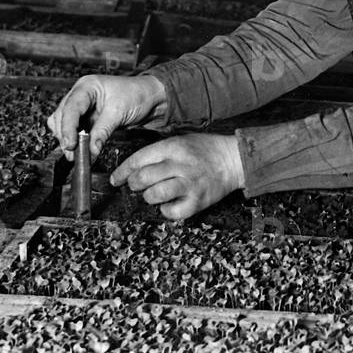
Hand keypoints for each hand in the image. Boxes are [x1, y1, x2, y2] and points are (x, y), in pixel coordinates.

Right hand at [48, 75, 166, 159]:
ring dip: (68, 139)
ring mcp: (83, 106)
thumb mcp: (119, 112)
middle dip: (65, 135)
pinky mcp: (87, 117)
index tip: (70, 144)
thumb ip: (102, 131)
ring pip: (64, 124)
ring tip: (75, 155)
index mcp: (87, 86)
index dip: (67, 127)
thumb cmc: (137, 95)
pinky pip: (75, 130)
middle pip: (63, 116)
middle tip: (72, 154)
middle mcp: (80, 94)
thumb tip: (90, 150)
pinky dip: (76, 140)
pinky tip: (80, 150)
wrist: (151, 98)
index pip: (71, 107)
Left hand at [109, 133, 243, 219]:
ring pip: (154, 195)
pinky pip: (171, 212)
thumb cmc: (206, 150)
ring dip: (149, 197)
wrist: (235, 160)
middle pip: (143, 178)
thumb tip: (134, 167)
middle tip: (136, 186)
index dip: (122, 172)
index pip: (138, 160)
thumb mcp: (182, 140)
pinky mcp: (198, 201)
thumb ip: (159, 152)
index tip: (117, 179)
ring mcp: (190, 184)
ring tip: (154, 194)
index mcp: (174, 147)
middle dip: (134, 184)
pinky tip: (171, 203)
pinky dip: (166, 210)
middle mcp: (181, 165)